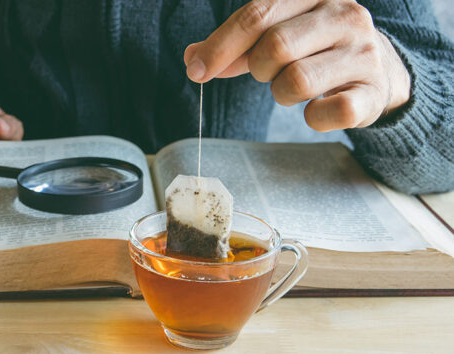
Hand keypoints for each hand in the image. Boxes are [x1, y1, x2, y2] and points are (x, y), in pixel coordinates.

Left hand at [184, 0, 410, 131]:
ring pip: (297, 81)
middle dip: (259, 69)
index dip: (221, 45)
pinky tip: (317, 110)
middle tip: (270, 74)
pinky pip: (329, 112)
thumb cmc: (316, 50)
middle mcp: (344, 15)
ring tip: (295, 88)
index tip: (196, 71)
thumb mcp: (277, 36)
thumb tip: (193, 60)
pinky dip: (313, 118)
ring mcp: (364, 53)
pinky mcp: (373, 91)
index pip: (258, 13)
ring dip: (282, 94)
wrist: (382, 72)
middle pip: (275, 46)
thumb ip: (236, 47)